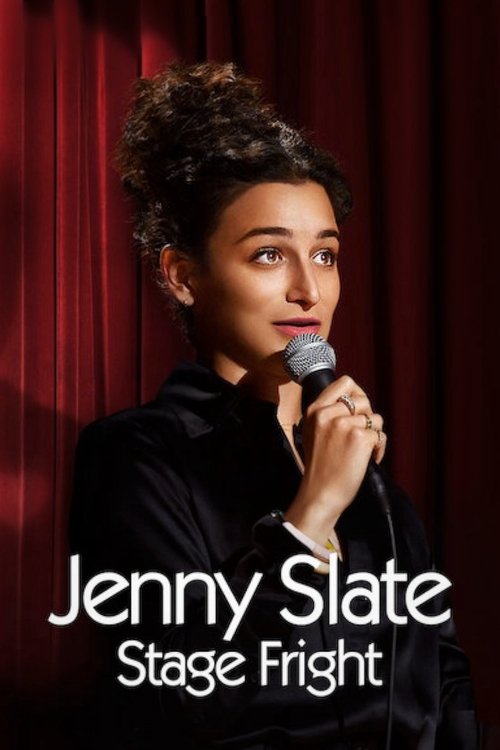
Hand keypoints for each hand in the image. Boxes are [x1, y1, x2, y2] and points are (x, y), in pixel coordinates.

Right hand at [284, 375, 385, 542]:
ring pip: (374, 418)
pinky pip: (380, 435)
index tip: (359, 409)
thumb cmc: (320, 467)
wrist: (320, 493)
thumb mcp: (313, 432)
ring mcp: (343, 425)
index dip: (358, 394)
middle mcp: (328, 414)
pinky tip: (369, 459)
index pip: (344, 382)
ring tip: (364, 450)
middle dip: (367, 417)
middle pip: (363, 400)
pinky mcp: (359, 438)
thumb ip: (329, 414)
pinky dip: (379, 448)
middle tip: (361, 434)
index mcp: (315, 410)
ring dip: (374, 434)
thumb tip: (355, 401)